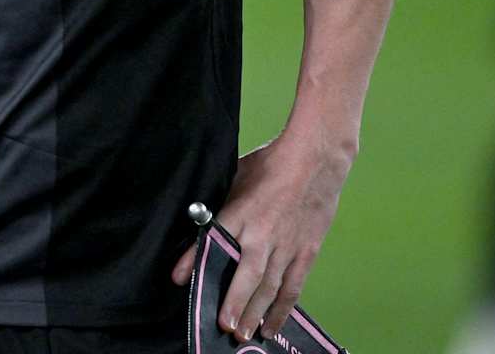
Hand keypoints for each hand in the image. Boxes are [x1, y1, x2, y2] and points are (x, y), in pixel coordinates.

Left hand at [171, 132, 352, 341]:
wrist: (315, 160)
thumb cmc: (270, 165)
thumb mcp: (236, 178)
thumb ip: (220, 205)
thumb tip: (198, 224)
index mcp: (241, 211)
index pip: (214, 239)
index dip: (194, 260)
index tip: (179, 280)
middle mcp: (263, 233)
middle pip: (247, 276)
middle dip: (234, 304)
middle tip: (224, 327)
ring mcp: (287, 245)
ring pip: (270, 288)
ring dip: (256, 314)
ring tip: (244, 335)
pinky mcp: (305, 252)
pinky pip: (292, 286)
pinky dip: (282, 309)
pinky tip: (271, 326)